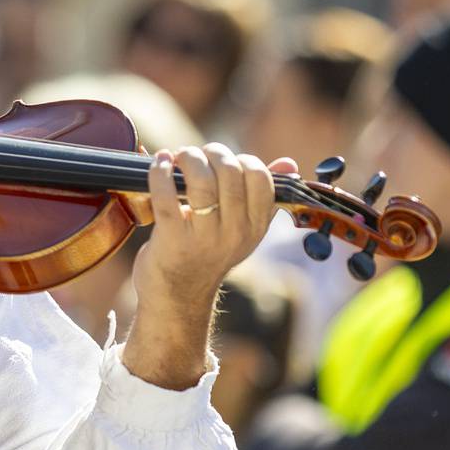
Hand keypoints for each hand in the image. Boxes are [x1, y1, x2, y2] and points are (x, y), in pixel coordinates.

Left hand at [134, 145, 285, 306]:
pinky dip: (160, 172)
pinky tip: (160, 163)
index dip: (244, 160)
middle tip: (197, 155)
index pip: (262, 180)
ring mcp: (204, 238)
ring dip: (188, 158)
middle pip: (230, 173)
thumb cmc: (208, 253)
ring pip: (201, 181)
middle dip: (212, 153)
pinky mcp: (172, 239)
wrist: (178, 296)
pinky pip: (166, 195)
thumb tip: (289, 164)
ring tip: (178, 157)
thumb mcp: (242, 230)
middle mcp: (234, 233)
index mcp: (255, 227)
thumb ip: (263, 196)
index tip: (227, 161)